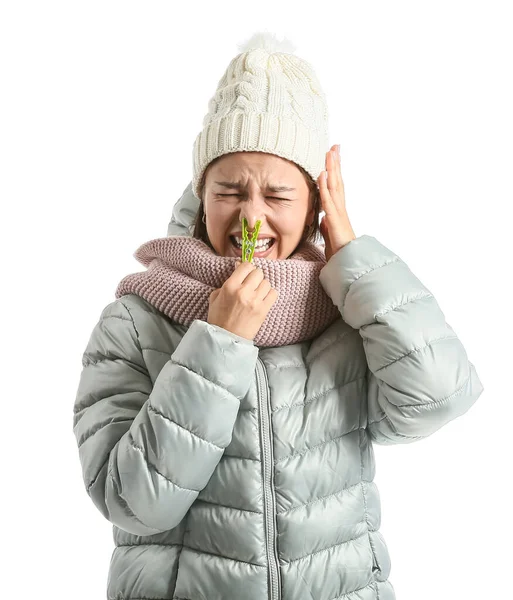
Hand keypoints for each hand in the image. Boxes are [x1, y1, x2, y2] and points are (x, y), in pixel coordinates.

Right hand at [207, 261, 278, 340]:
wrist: (227, 338)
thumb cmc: (219, 318)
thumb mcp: (215, 297)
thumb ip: (226, 282)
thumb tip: (237, 268)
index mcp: (230, 286)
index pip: (246, 266)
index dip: (247, 268)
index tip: (246, 272)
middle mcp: (243, 291)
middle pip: (258, 272)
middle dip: (255, 276)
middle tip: (252, 283)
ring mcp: (255, 301)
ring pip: (267, 282)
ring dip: (262, 286)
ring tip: (257, 293)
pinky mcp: (264, 310)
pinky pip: (273, 293)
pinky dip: (269, 294)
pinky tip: (263, 299)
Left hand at [317, 144, 355, 261]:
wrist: (348, 264)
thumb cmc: (340, 252)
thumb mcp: (329, 236)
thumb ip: (326, 226)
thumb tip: (323, 219)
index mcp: (337, 212)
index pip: (335, 187)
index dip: (333, 172)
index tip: (332, 157)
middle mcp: (339, 209)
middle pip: (337, 181)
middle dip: (336, 163)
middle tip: (334, 146)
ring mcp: (338, 213)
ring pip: (334, 186)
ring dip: (332, 169)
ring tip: (330, 152)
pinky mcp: (334, 221)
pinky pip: (328, 201)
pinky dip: (325, 187)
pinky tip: (322, 174)